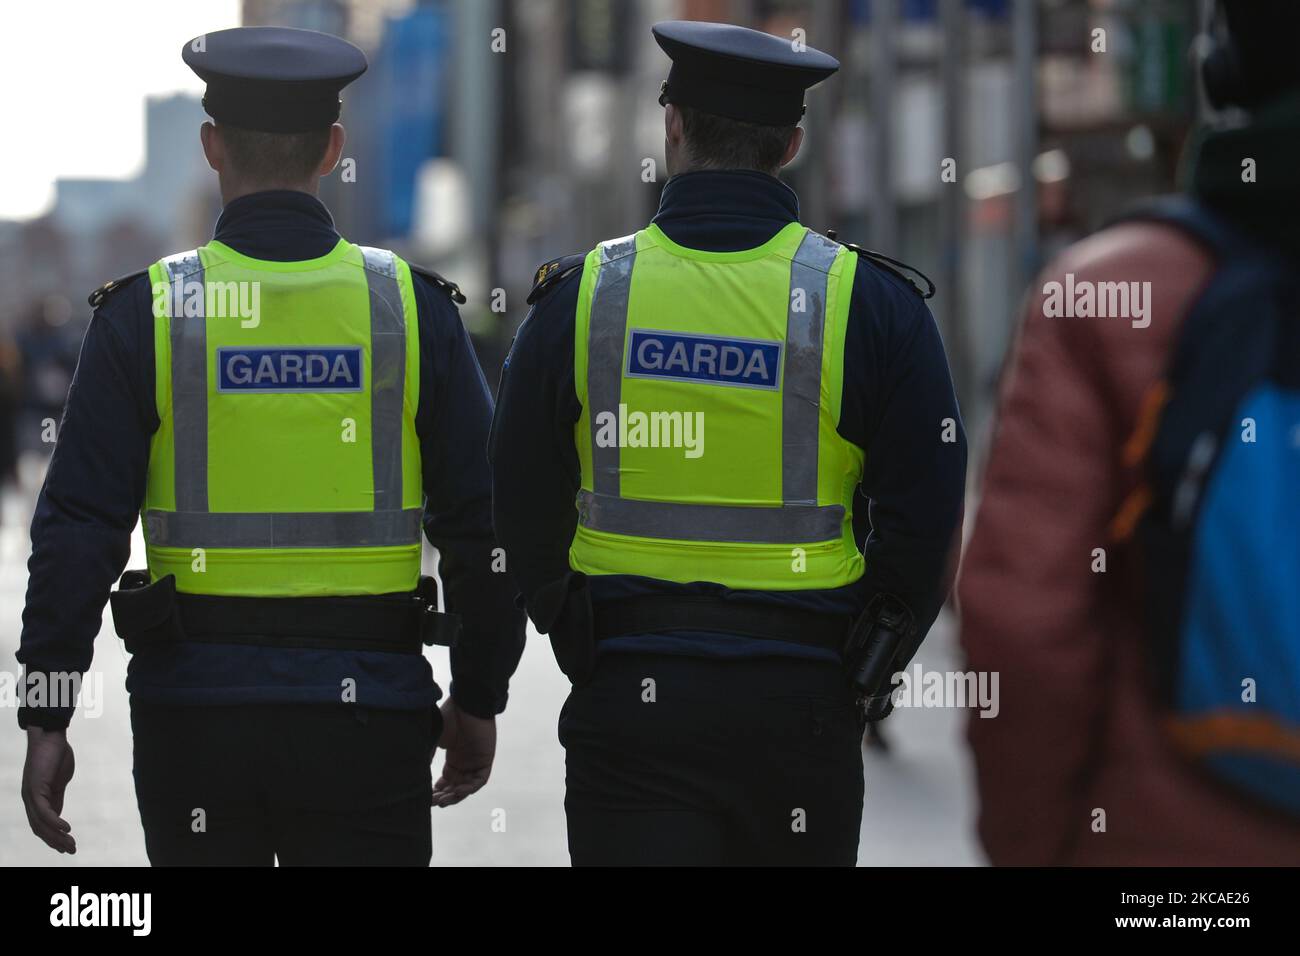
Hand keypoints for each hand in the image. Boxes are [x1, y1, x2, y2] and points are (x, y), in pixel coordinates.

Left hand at [22, 727, 75, 852]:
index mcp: (36, 798)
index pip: (41, 825)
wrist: (50, 736)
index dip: (53, 838)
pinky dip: (55, 822)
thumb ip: (56, 797)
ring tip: (70, 844)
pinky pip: (44, 812)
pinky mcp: (35, 789)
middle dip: (55, 842)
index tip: (66, 846)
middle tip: (71, 850)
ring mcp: (30, 795)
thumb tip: (57, 816)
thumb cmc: (56, 754)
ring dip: (56, 837)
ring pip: (41, 824)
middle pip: (39, 829)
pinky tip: (66, 829)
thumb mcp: (59, 780)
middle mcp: (29, 800)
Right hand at [432, 699, 495, 807]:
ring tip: (443, 800)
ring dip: (456, 795)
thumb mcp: (434, 740)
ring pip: (466, 787)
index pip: (445, 782)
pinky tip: (458, 791)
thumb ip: (427, 757)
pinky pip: (479, 780)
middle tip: (433, 802)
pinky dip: (470, 788)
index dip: (436, 792)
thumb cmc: (449, 718)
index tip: (426, 799)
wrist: (466, 704)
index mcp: (453, 760)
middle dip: (444, 796)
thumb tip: (416, 774)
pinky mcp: (486, 759)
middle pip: (455, 787)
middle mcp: (464, 763)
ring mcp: (475, 762)